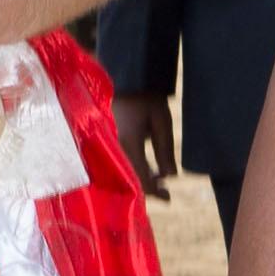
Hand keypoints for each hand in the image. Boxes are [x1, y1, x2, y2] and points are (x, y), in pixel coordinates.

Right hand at [111, 89, 176, 203]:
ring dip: (138, 178)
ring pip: (121, 172)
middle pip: (129, 178)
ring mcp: (106, 143)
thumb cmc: (147, 97)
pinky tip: (143, 167)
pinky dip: (129, 168)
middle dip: (147, 188)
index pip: (141, 178)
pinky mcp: (104, 139)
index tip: (169, 198)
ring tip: (157, 177)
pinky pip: (115, 161)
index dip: (155, 192)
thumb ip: (165, 149)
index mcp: (128, 143)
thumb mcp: (162, 121)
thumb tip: (170, 176)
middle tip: (164, 191)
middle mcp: (113, 147)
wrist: (126, 77)